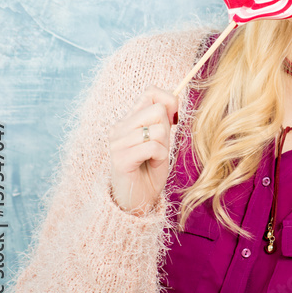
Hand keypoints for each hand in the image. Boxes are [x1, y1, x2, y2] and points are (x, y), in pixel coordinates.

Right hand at [108, 87, 178, 214]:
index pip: (151, 92)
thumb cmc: (149, 170)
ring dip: (163, 147)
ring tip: (153, 159)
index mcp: (128, 120)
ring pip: (158, 130)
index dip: (169, 102)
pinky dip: (160, 157)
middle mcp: (119, 128)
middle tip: (158, 148)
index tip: (172, 121)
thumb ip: (163, 120)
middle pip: (157, 110)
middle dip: (167, 131)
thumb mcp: (160, 140)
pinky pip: (153, 147)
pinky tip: (151, 165)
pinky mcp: (120, 159)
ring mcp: (117, 143)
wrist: (137, 201)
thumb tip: (174, 98)